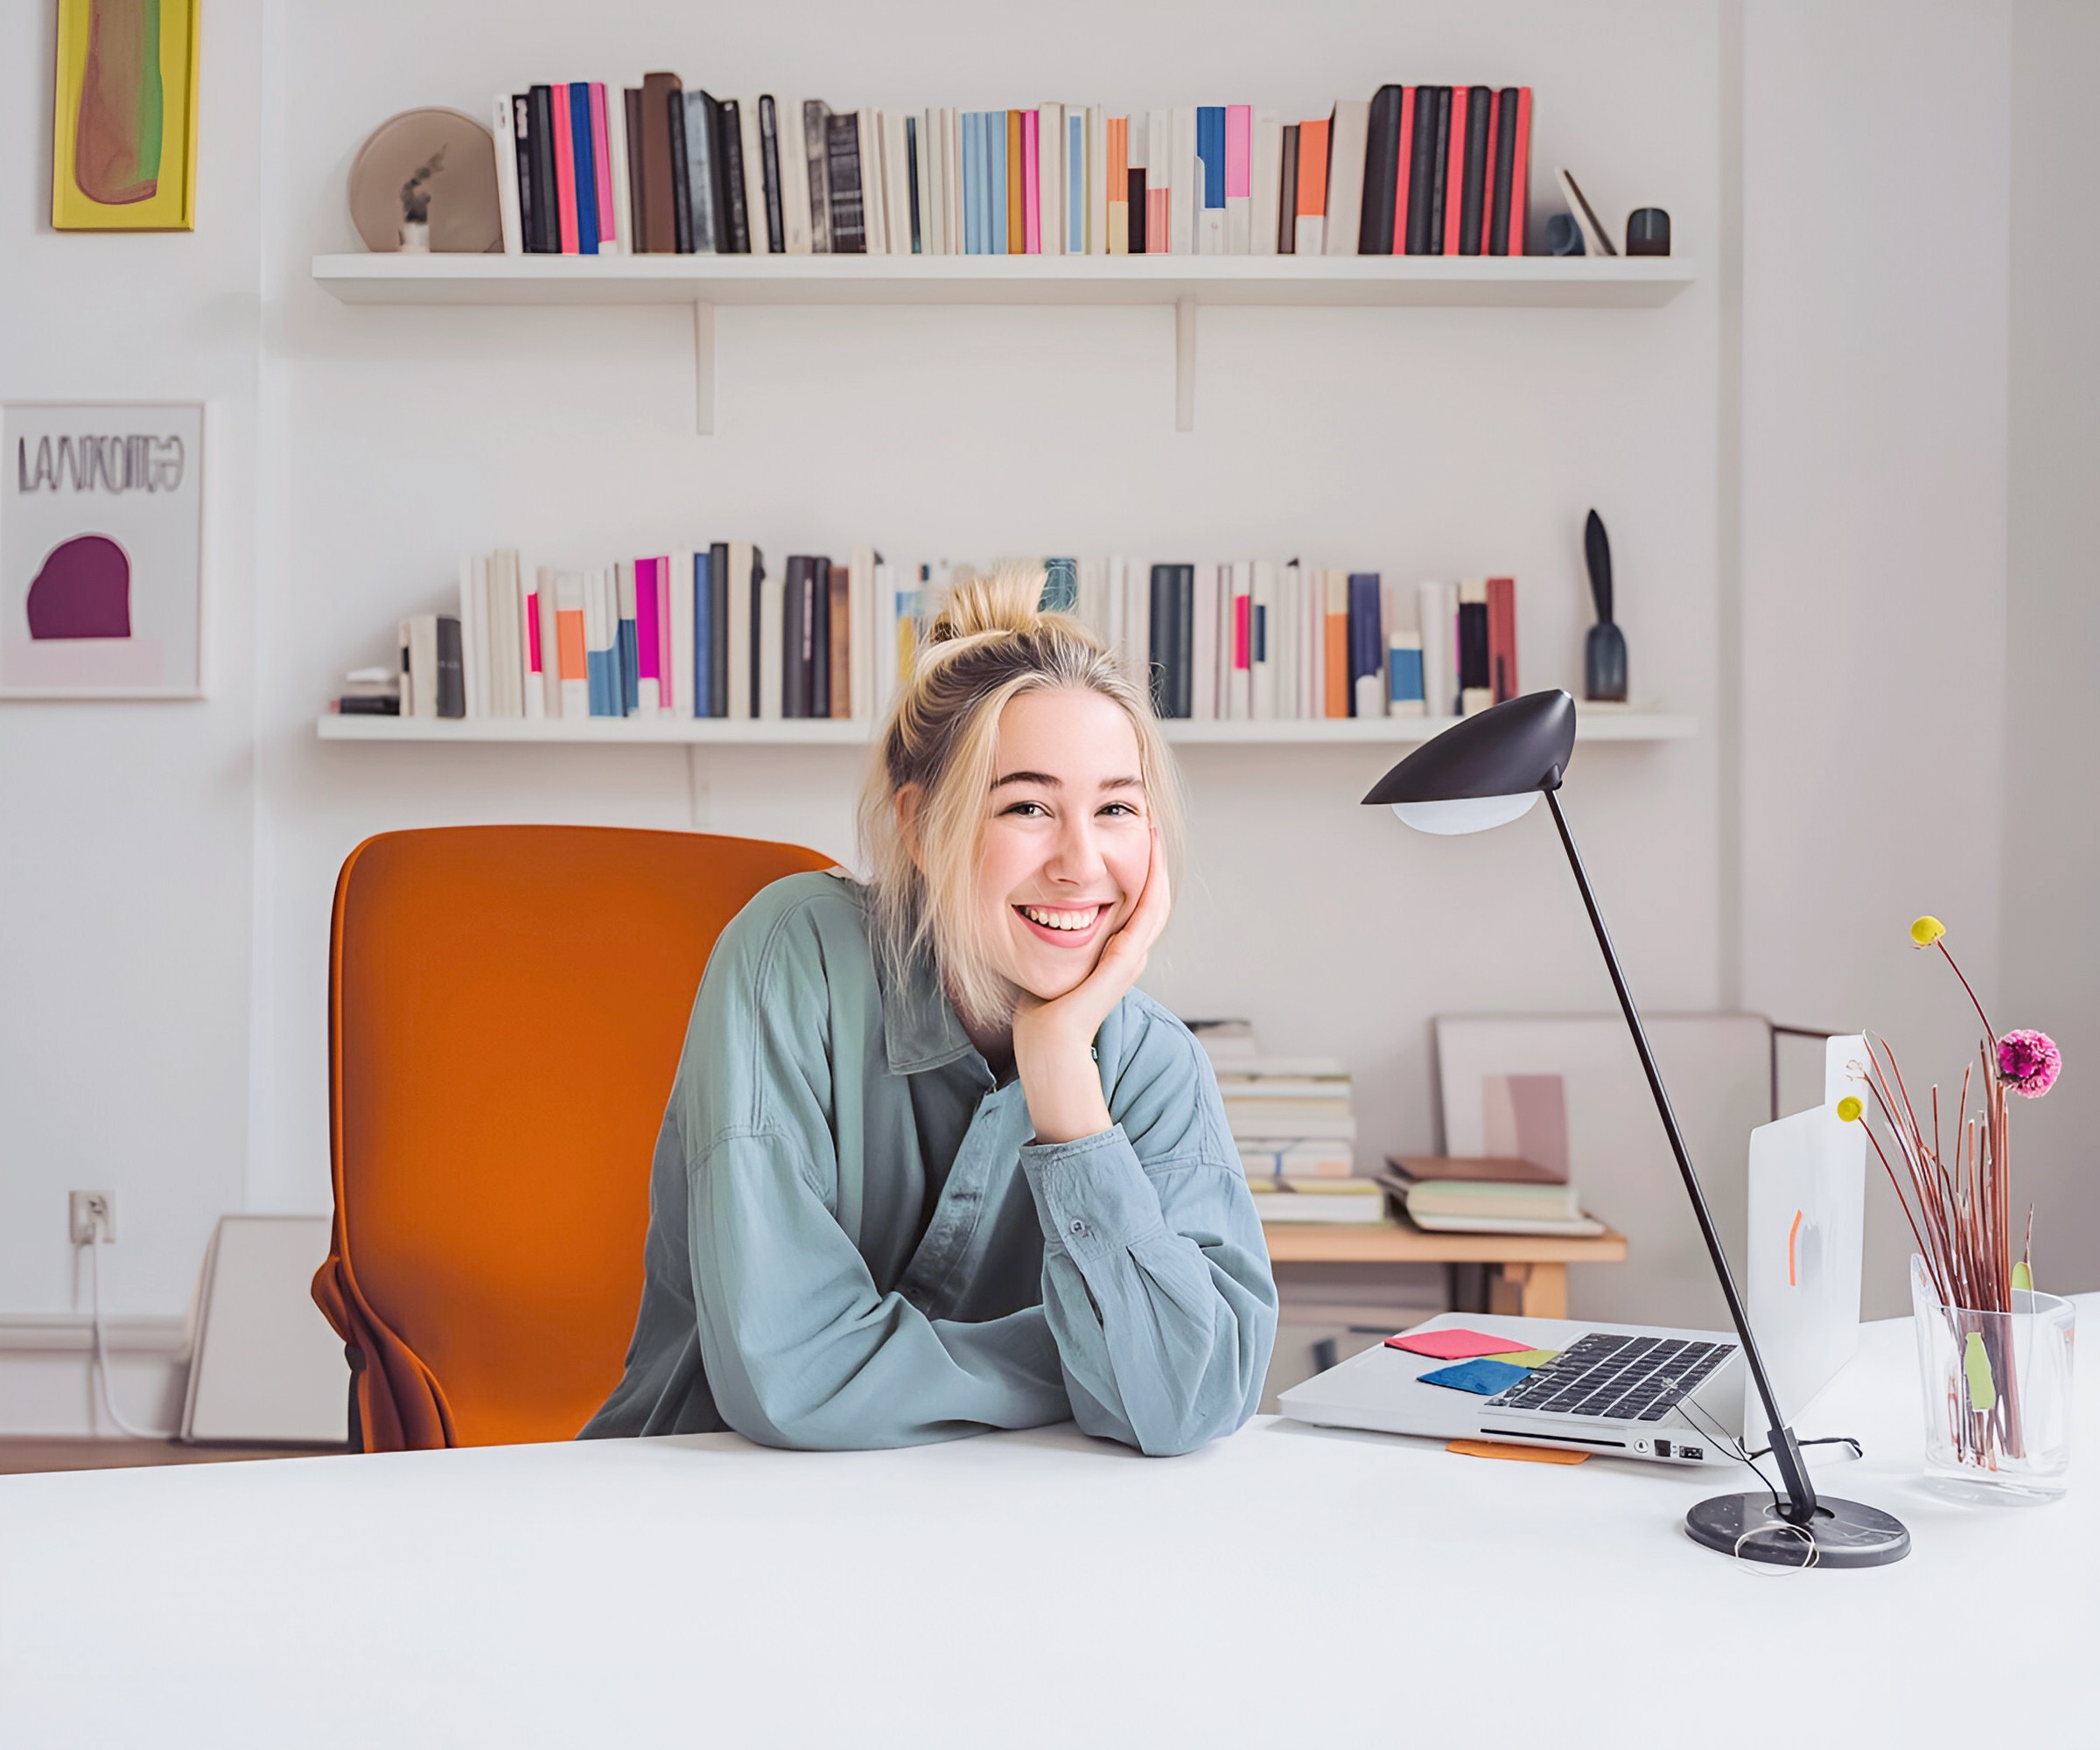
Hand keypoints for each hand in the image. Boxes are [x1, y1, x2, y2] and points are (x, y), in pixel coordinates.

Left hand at [1012, 829, 1171, 1143]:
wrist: (1045, 1048)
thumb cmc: (1038, 1011)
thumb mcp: (1043, 960)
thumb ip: (1044, 936)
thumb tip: (1026, 908)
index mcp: (1113, 951)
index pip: (1134, 898)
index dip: (1135, 862)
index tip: (1125, 826)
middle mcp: (1129, 952)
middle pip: (1153, 894)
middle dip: (1151, 853)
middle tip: (1145, 813)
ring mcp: (1131, 959)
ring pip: (1156, 901)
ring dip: (1157, 862)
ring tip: (1150, 825)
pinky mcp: (1124, 964)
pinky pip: (1146, 916)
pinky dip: (1151, 885)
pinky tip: (1148, 857)